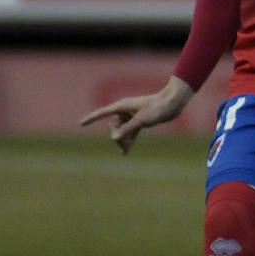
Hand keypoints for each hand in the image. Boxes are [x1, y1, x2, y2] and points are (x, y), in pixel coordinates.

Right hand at [79, 76, 193, 153]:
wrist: (173, 103)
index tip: (81, 124)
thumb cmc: (158, 108)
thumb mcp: (142, 120)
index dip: (91, 118)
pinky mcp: (139, 120)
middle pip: (113, 126)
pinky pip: (130, 131)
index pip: (103, 113)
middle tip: (125, 146)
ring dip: (123, 140)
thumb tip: (114, 138)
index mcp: (122, 105)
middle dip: (117, 136)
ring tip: (126, 151)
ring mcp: (131, 115)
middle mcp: (125, 110)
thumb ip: (127, 129)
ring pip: (122, 130)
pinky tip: (125, 152)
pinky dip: (129, 140)